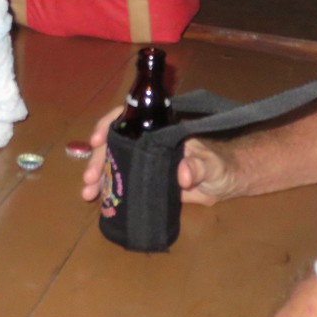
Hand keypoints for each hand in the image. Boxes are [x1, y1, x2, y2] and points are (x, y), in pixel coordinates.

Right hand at [79, 108, 240, 206]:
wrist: (228, 185)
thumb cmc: (222, 165)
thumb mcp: (213, 165)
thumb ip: (200, 167)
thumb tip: (183, 174)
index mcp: (162, 129)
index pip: (131, 116)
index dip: (110, 124)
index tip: (96, 140)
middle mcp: (150, 142)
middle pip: (117, 142)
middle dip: (99, 158)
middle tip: (89, 178)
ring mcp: (148, 161)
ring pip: (117, 163)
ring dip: (100, 176)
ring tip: (88, 193)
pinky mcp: (149, 181)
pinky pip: (125, 182)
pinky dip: (111, 190)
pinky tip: (100, 200)